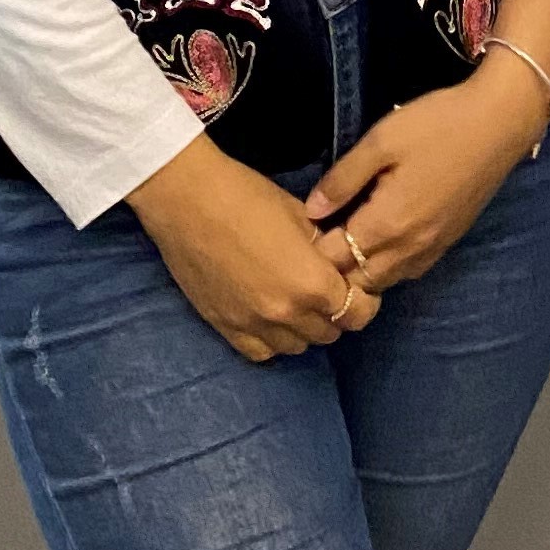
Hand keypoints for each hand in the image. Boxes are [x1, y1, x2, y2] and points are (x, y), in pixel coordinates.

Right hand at [130, 136, 366, 363]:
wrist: (186, 200)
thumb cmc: (246, 196)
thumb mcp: (301, 216)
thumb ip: (325, 249)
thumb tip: (340, 263)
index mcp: (313, 283)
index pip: (358, 312)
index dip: (364, 300)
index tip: (358, 287)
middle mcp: (287, 314)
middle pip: (330, 332)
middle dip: (335, 313)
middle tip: (326, 290)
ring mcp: (254, 326)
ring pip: (298, 346)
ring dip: (304, 328)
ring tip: (296, 302)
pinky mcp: (226, 328)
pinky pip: (261, 352)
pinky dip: (272, 340)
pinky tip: (270, 317)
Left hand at [303, 65, 545, 299]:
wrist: (499, 125)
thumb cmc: (436, 126)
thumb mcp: (381, 142)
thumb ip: (342, 179)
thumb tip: (311, 211)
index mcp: (388, 224)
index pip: (335, 260)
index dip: (310, 252)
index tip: (295, 234)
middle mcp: (409, 248)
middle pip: (358, 282)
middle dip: (332, 271)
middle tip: (313, 243)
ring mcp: (431, 250)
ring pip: (384, 282)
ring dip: (359, 273)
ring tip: (341, 246)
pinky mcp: (447, 244)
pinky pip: (407, 272)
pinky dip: (385, 268)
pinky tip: (377, 244)